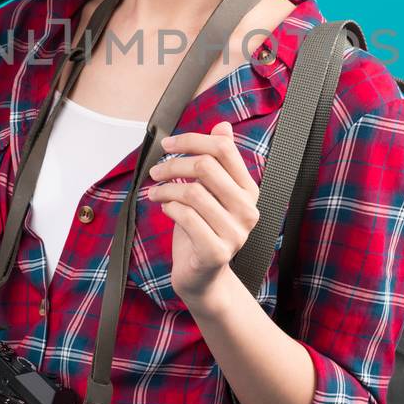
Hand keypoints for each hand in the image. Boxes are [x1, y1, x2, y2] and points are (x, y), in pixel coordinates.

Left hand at [146, 121, 261, 311]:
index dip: (192, 140)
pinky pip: (186, 217)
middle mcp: (247, 210)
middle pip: (205, 166)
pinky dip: (169, 208)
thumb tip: (223, 126)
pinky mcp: (217, 251)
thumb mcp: (210, 193)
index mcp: (248, 190)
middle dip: (172, 164)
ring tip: (155, 192)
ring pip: (192, 191)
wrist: (203, 278)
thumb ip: (218, 161)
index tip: (168, 145)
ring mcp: (235, 232)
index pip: (223, 149)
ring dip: (165, 188)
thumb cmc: (202, 231)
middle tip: (155, 171)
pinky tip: (165, 209)